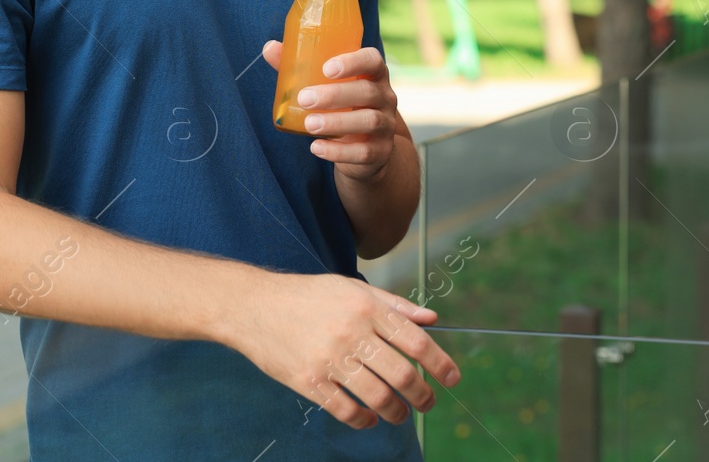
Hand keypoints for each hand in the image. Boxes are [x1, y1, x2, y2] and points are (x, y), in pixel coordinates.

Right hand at [229, 269, 460, 429]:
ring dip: (396, 411)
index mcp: (367, 308)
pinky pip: (345, 410)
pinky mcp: (309, 381)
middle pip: (402, 373)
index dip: (440, 363)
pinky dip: (364, 420)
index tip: (453, 378)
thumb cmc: (308, 296)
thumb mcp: (353, 288)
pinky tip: (369, 419)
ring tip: (401, 414)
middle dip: (423, 394)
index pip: (416, 341)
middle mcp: (352, 333)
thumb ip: (394, 304)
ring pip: (377, 396)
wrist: (255, 306)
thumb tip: (431, 319)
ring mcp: (329, 359)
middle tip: (428, 402)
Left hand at [262, 41, 399, 181]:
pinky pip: (364, 152)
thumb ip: (301, 67)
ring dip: (337, 122)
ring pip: (369, 121)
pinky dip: (338, 151)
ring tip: (309, 124)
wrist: (367, 147)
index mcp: (373, 75)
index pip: (372, 60)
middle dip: (336, 95)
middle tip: (305, 98)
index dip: (353, 61)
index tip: (327, 68)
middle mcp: (385, 97)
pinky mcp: (381, 152)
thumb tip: (270, 48)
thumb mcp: (327, 86)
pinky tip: (316, 147)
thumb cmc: (342, 105)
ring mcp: (385, 126)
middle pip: (368, 91)